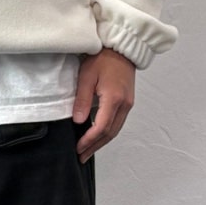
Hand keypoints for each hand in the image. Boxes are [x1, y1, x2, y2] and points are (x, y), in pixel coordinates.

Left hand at [72, 48, 135, 162]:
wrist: (121, 48)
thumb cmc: (103, 58)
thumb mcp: (86, 76)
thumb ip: (82, 99)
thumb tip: (78, 121)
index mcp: (114, 99)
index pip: (101, 127)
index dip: (89, 140)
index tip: (78, 148)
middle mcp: (124, 104)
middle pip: (110, 133)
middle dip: (95, 146)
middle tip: (82, 156)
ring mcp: (128, 104)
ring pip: (115, 129)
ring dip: (102, 142)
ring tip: (88, 150)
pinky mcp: (127, 101)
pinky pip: (118, 122)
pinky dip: (108, 132)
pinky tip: (98, 136)